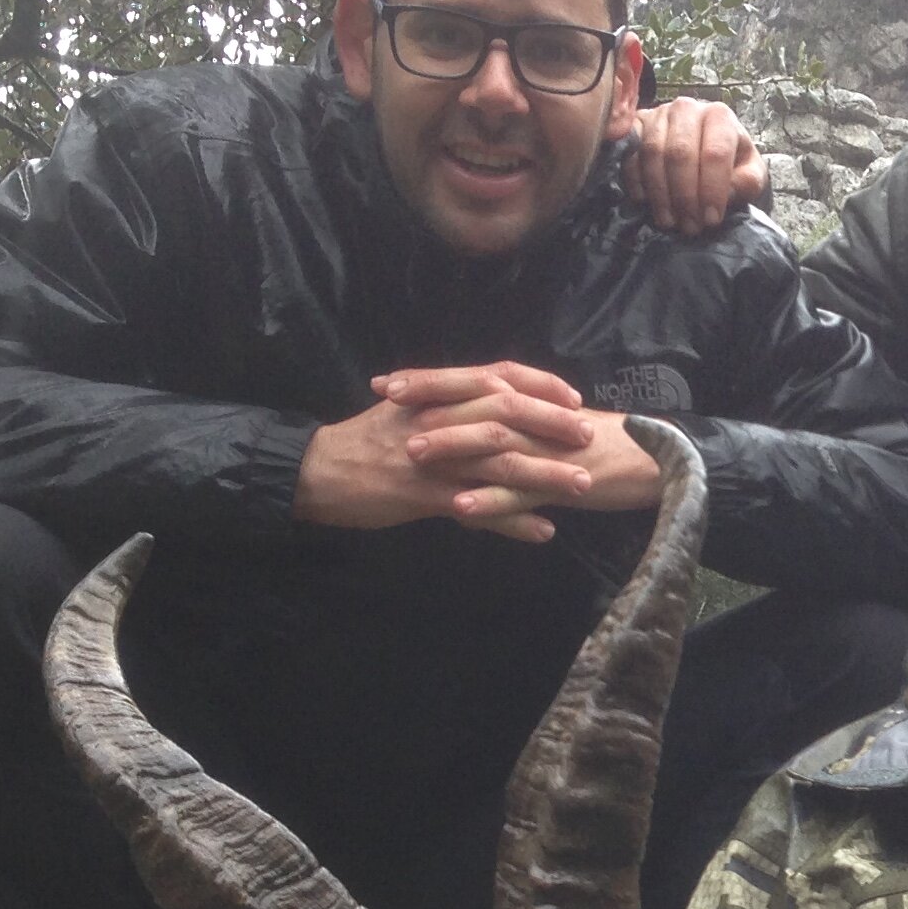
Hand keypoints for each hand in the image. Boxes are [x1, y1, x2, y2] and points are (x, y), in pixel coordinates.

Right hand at [295, 363, 605, 542]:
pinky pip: (478, 508)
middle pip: (506, 413)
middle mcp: (439, 418)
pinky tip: (543, 532)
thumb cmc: (367, 441)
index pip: (497, 376)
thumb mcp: (408, 408)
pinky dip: (513, 520)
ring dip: (546, 474)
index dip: (539, 384)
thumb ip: (449, 402)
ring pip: (499, 462)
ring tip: (583, 485)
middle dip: (552, 424)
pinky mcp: (424, 494)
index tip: (574, 397)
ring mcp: (432, 457)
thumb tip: (493, 398)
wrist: (318, 471)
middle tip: (589, 436)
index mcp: (437, 394)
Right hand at [626, 96, 766, 235]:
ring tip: (669, 222)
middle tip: (689, 226)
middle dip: (684, 196)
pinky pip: (630, 154)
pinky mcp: (636, 126)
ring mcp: (657, 114)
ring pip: (653, 154)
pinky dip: (636, 181)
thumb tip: (727, 194)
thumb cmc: (731, 162)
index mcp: (720, 116)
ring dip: (659, 193)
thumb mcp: (750, 174)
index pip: (715, 152)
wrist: (704, 148)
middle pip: (680, 153)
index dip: (711, 189)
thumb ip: (746, 182)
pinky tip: (645, 202)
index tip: (710, 219)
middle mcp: (687, 109)